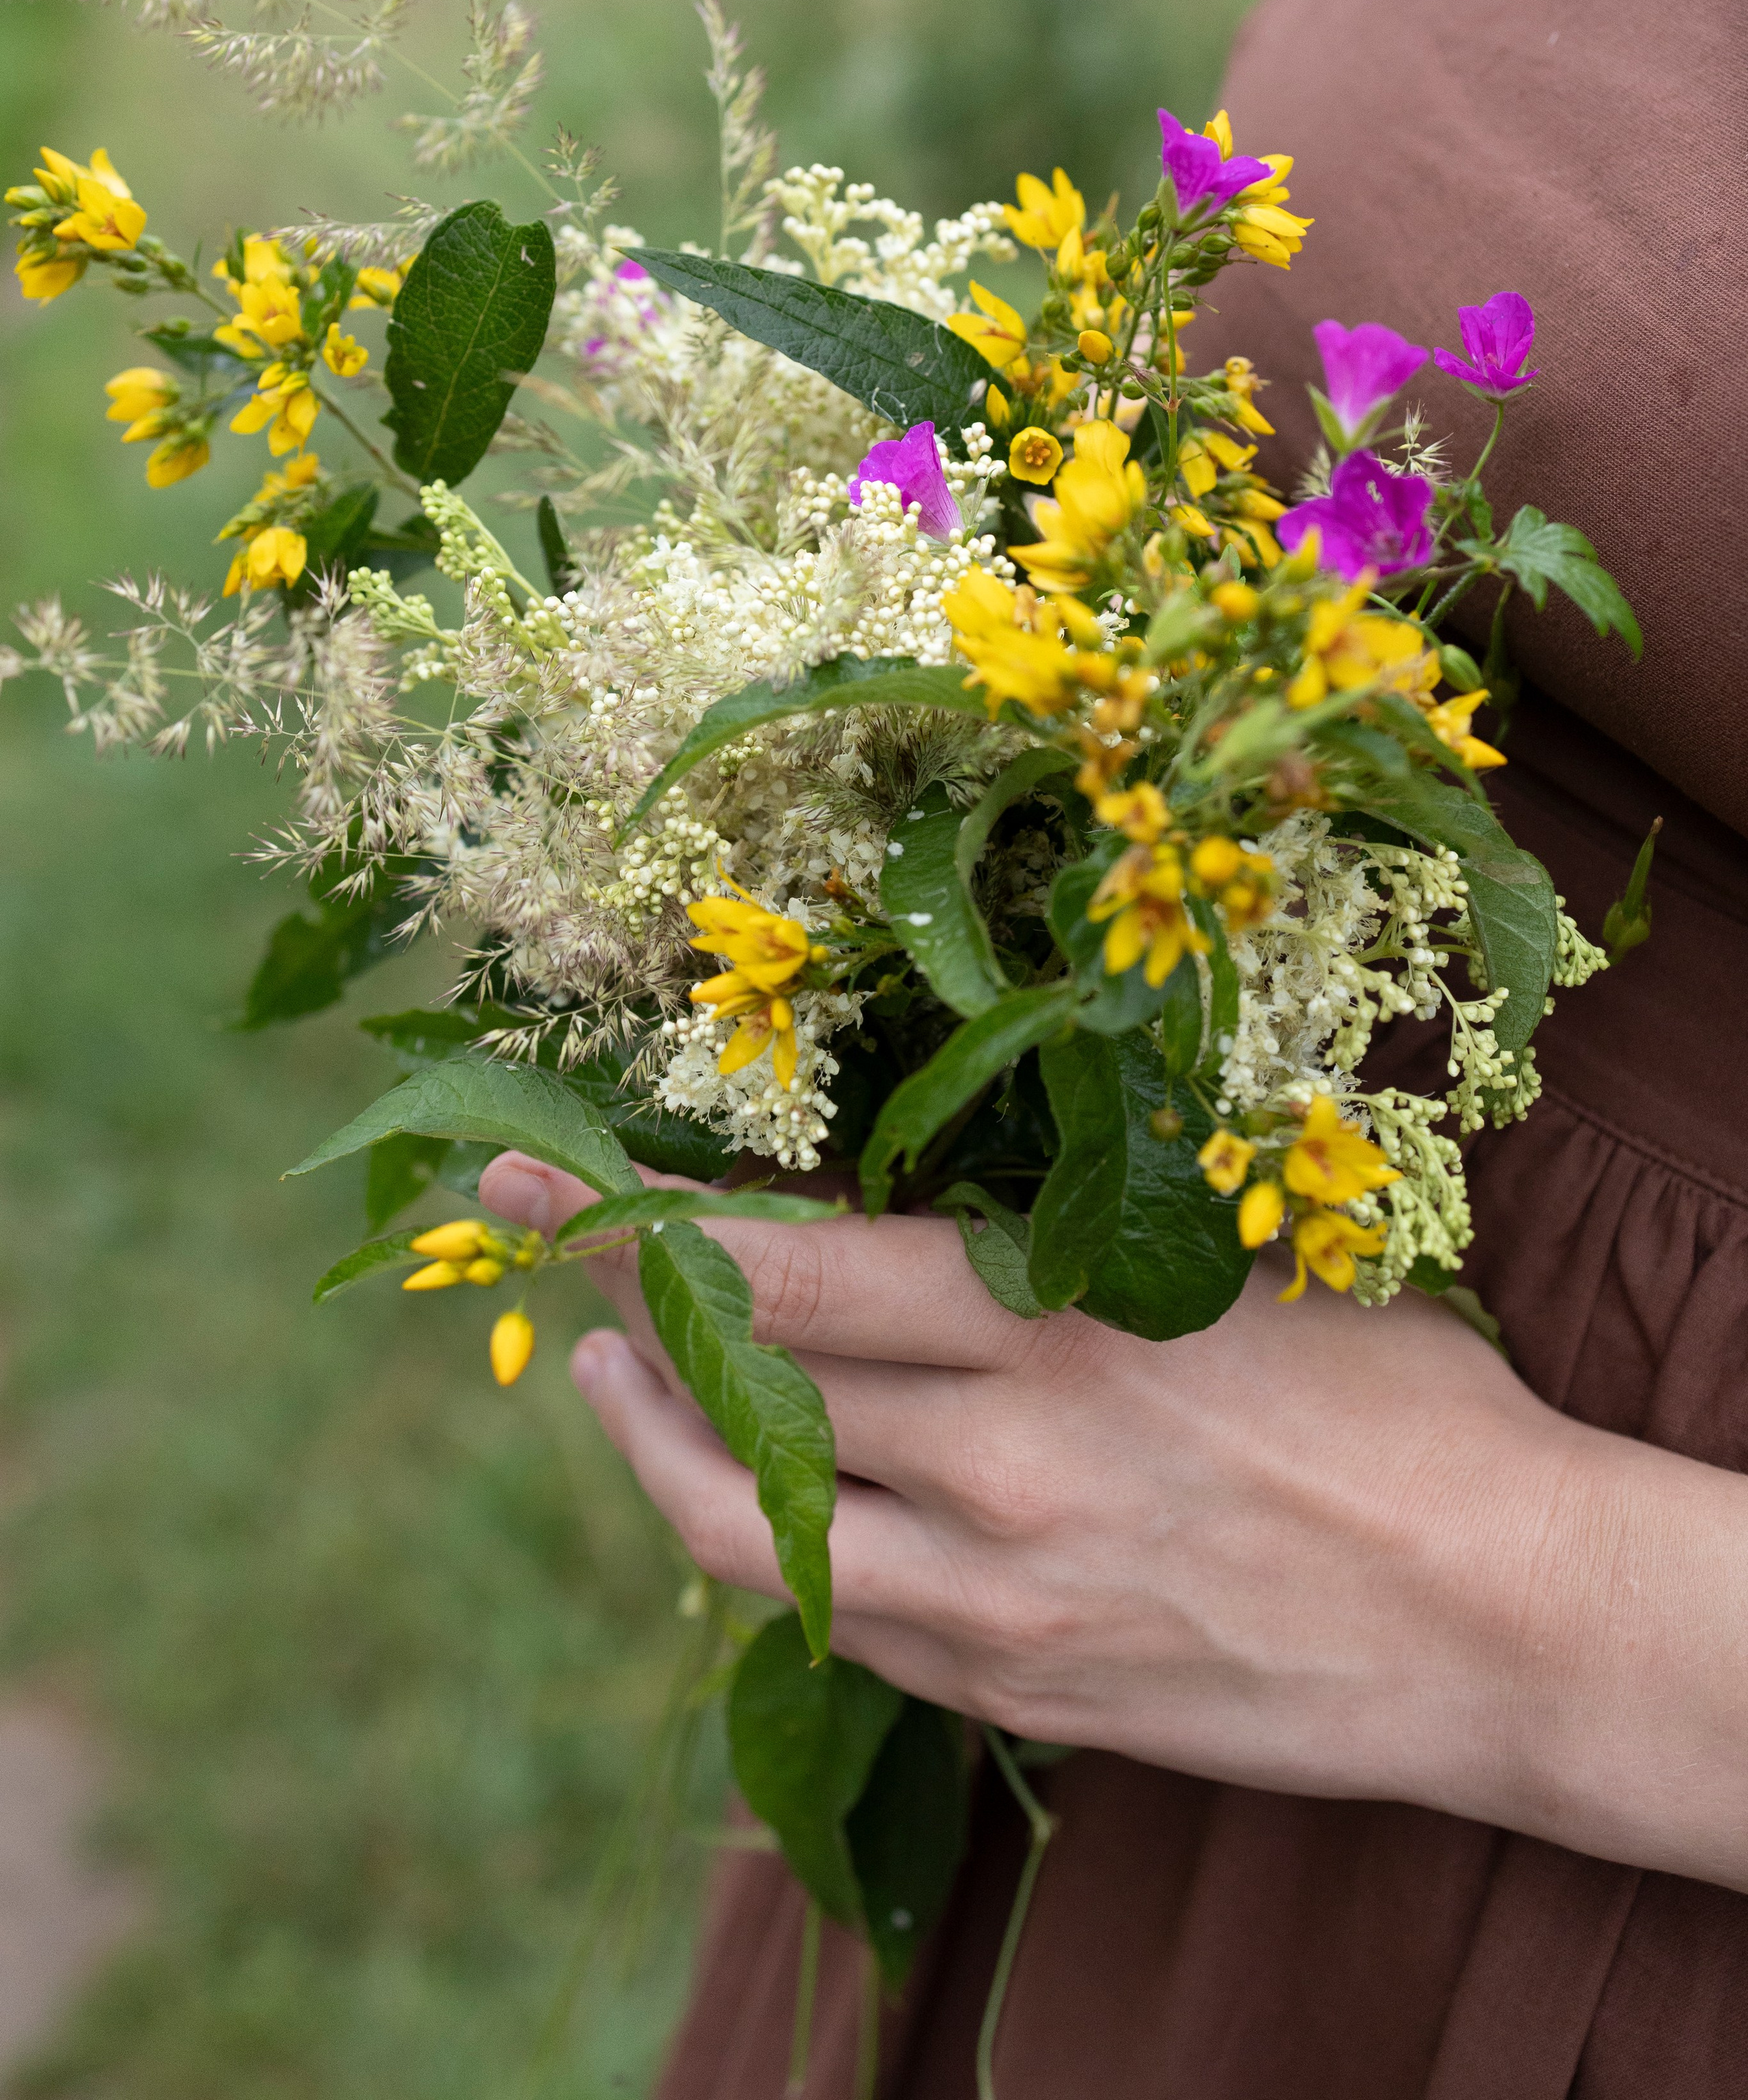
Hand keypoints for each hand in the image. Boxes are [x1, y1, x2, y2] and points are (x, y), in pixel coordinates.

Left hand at [481, 1152, 1747, 1890]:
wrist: (1503, 1616)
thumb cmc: (1393, 1402)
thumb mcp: (1220, 1270)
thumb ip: (1051, 1254)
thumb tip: (893, 1210)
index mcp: (1059, 1325)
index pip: (790, 1268)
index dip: (644, 1221)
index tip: (546, 1175)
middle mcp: (1002, 1465)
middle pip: (745, 1384)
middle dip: (619, 1303)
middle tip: (543, 1244)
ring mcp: (1000, 1599)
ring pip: (750, 1523)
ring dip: (653, 1441)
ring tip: (603, 1373)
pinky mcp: (1019, 1691)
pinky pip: (837, 1617)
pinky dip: (759, 1545)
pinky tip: (738, 1495)